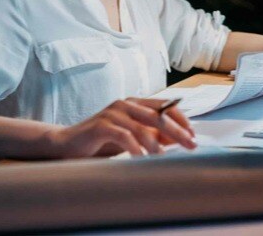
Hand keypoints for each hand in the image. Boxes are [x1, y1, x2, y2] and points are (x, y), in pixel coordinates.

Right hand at [46, 98, 196, 158]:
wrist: (69, 144)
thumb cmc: (103, 141)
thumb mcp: (132, 137)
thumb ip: (153, 135)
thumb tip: (179, 138)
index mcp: (136, 103)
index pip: (165, 106)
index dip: (181, 119)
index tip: (193, 134)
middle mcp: (126, 104)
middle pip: (158, 115)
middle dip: (177, 130)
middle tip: (191, 144)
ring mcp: (113, 112)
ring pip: (142, 126)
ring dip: (156, 143)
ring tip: (164, 156)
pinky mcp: (101, 124)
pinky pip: (123, 135)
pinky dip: (135, 147)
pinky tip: (142, 158)